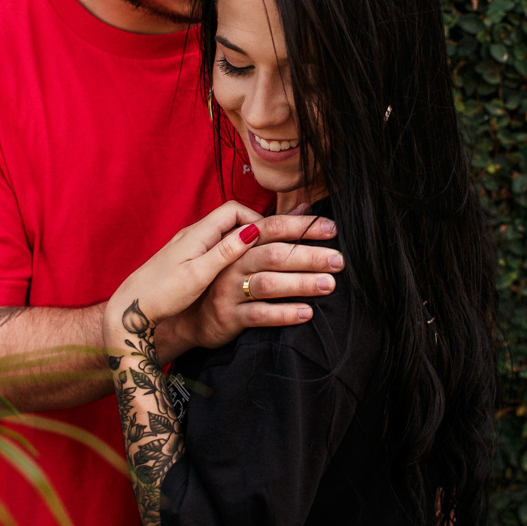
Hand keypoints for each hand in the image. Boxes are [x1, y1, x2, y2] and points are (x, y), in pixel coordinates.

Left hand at [108, 201, 263, 328]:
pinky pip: (216, 246)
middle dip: (255, 228)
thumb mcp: (198, 274)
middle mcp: (194, 234)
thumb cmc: (162, 293)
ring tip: (262, 257)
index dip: (256, 218)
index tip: (273, 237)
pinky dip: (232, 251)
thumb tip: (253, 231)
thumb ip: (225, 252)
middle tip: (274, 246)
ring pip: (225, 233)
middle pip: (232, 219)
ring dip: (244, 241)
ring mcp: (190, 245)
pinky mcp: (188, 258)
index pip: (234, 210)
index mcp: (197, 233)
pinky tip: (239, 268)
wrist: (131, 308)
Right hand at [167, 208, 343, 349]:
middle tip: (338, 261)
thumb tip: (305, 207)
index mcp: (239, 244)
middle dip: (309, 256)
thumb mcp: (241, 251)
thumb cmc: (223, 279)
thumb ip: (273, 229)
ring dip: (301, 283)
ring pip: (268, 284)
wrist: (188, 317)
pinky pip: (258, 315)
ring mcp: (228, 290)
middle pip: (274, 255)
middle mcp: (233, 264)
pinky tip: (307, 313)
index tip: (332, 229)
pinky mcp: (228, 316)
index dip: (302, 227)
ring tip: (329, 285)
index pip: (272, 228)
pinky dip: (284, 314)